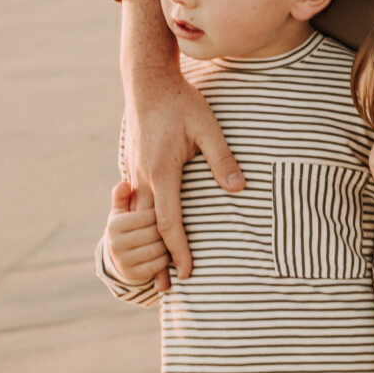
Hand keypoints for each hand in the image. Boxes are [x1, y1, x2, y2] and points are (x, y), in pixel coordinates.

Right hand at [104, 179, 170, 289]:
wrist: (119, 255)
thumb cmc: (127, 224)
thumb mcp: (123, 209)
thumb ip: (123, 195)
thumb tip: (124, 184)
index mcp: (115, 224)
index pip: (150, 215)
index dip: (164, 210)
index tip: (171, 206)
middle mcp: (115, 243)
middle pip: (156, 233)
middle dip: (168, 228)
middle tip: (178, 221)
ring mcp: (123, 261)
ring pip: (159, 249)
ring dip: (169, 243)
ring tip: (173, 236)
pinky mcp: (132, 275)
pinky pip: (159, 264)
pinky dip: (166, 258)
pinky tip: (166, 251)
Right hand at [120, 0, 243, 284]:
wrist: (147, 82)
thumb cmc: (181, 103)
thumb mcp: (207, 127)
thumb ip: (222, 159)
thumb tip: (239, 189)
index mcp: (161, 172)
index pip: (169, 222)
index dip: (178, 250)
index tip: (187, 273)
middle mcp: (142, 177)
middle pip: (147, 229)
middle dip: (155, 259)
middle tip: (162, 289)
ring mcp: (134, 173)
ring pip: (137, 218)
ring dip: (145, 245)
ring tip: (151, 270)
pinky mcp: (134, 166)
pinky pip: (135, 203)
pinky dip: (140, 224)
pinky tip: (145, 234)